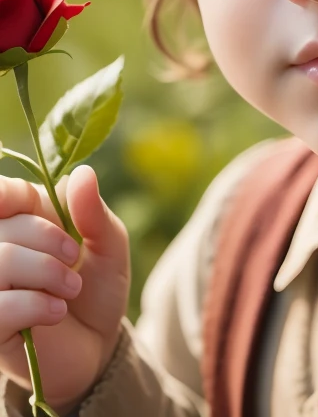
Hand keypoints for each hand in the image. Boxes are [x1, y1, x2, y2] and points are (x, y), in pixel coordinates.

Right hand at [0, 166, 129, 413]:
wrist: (99, 344)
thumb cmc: (98, 287)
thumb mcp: (109, 245)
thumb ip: (94, 211)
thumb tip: (82, 172)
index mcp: (25, 220)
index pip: (2, 194)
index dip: (8, 193)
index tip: (27, 201)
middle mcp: (1, 250)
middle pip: (4, 226)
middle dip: (46, 238)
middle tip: (75, 258)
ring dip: (43, 271)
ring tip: (71, 288)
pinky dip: (32, 305)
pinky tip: (56, 311)